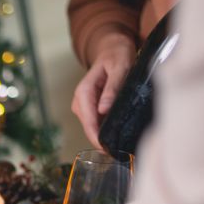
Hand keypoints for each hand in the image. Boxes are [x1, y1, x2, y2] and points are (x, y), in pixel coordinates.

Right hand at [71, 32, 136, 146]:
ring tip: (122, 145)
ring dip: (105, 136)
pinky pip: (97, 123)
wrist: (113, 49)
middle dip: (102, 141)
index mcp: (83, 92)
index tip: (109, 151)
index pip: (88, 122)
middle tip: (121, 154)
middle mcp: (80, 101)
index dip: (97, 138)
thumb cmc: (117, 56)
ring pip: (93, 128)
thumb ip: (112, 88)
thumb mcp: (119, 68)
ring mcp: (84, 106)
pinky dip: (106, 129)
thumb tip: (103, 110)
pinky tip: (118, 135)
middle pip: (89, 128)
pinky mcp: (91, 109)